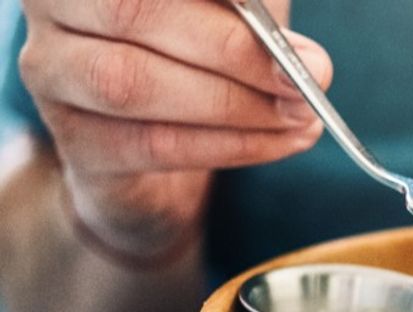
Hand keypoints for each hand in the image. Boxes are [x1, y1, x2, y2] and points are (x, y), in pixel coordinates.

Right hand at [17, 0, 332, 253]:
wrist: (165, 136)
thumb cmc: (201, 49)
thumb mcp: (233, 11)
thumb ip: (257, 14)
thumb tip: (309, 62)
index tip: (272, 21)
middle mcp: (53, 5)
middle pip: (132, 12)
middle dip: (233, 49)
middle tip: (305, 78)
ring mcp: (52, 72)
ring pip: (133, 82)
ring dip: (234, 104)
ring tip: (301, 115)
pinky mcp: (77, 141)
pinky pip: (153, 144)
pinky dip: (231, 145)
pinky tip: (281, 141)